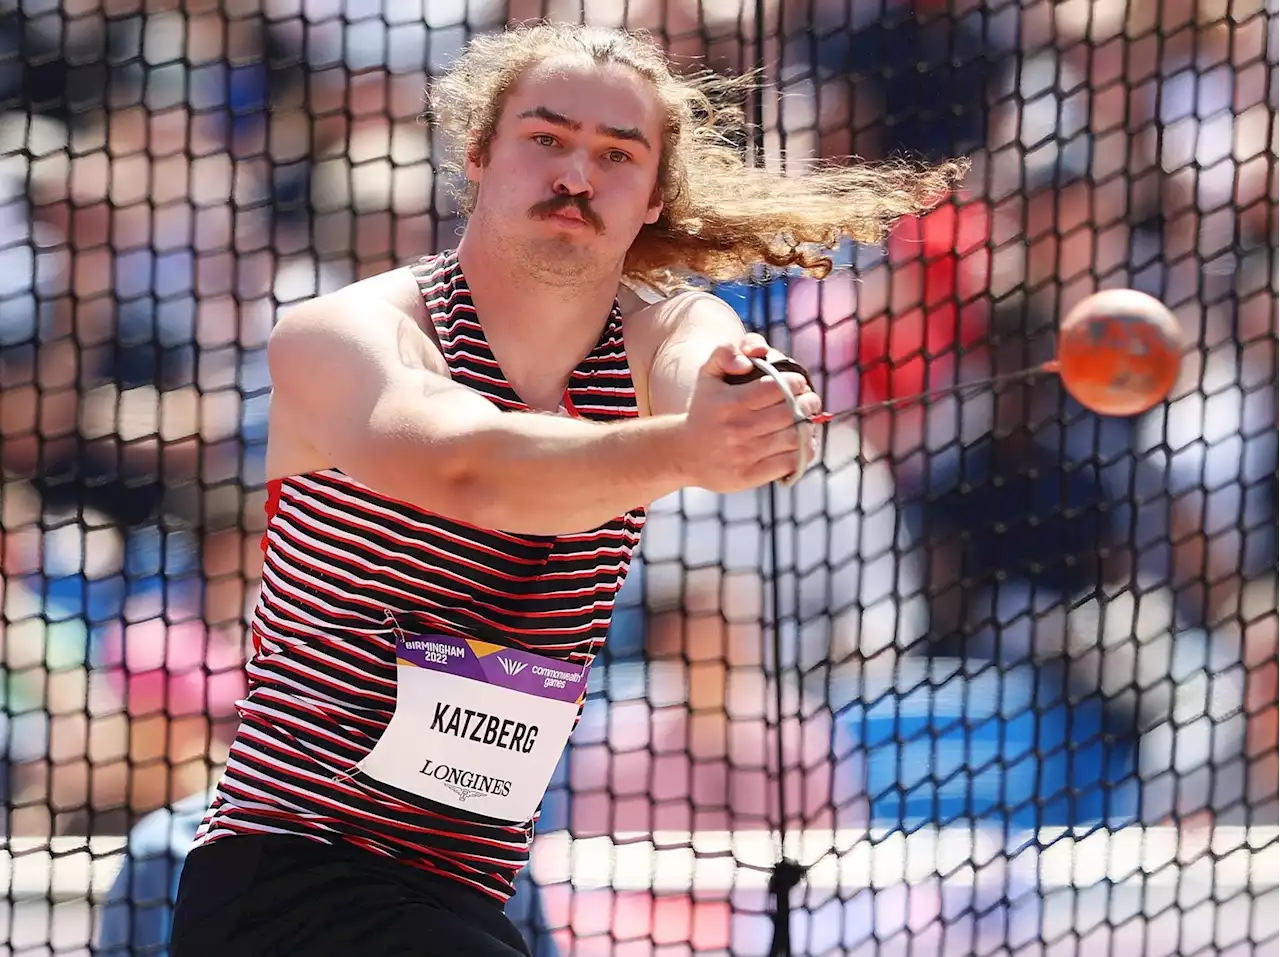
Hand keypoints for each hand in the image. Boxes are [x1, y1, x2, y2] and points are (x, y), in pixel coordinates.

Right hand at [679, 333, 823, 492]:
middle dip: (808, 403)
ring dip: (808, 427)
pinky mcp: (749, 475)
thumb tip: (747, 360)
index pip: (776, 388)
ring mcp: (744, 454)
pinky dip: (803, 452)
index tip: (799, 383)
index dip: (795, 383)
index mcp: (730, 402)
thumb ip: (724, 353)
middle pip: (790, 413)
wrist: (682, 452)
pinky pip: (788, 462)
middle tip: (811, 400)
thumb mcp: (707, 375)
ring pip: (793, 438)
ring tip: (808, 420)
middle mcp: (738, 428)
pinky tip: (802, 443)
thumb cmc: (703, 409)